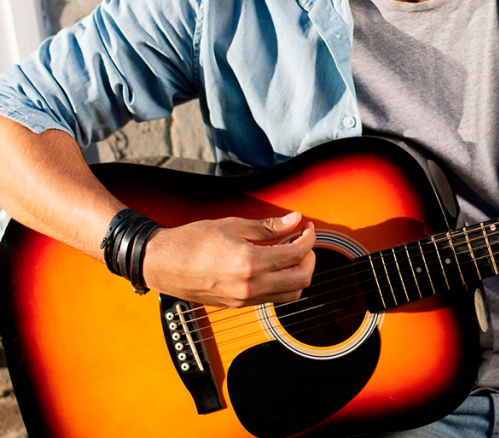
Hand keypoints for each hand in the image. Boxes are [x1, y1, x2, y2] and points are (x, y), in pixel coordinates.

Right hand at [143, 211, 315, 307]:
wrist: (160, 263)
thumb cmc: (191, 241)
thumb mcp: (232, 225)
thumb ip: (267, 226)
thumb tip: (294, 220)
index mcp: (250, 263)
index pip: (296, 254)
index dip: (309, 238)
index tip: (307, 228)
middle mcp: (250, 286)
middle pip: (301, 279)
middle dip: (309, 258)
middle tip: (303, 242)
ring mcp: (244, 299)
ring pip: (290, 294)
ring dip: (298, 274)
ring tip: (291, 254)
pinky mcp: (237, 305)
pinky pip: (272, 299)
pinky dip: (282, 284)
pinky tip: (275, 266)